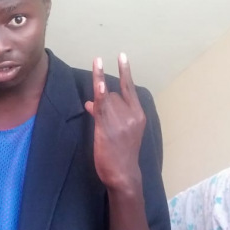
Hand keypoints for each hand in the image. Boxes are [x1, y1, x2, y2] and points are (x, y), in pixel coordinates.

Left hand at [84, 53, 145, 192]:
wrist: (123, 174)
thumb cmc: (119, 155)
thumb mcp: (117, 132)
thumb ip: (105, 115)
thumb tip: (90, 102)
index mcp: (139, 116)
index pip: (130, 88)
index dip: (125, 71)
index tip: (121, 55)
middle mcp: (132, 115)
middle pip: (114, 94)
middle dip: (105, 102)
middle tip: (104, 119)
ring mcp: (120, 120)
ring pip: (105, 98)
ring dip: (99, 100)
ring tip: (98, 97)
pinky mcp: (107, 126)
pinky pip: (101, 105)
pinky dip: (100, 93)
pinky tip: (98, 84)